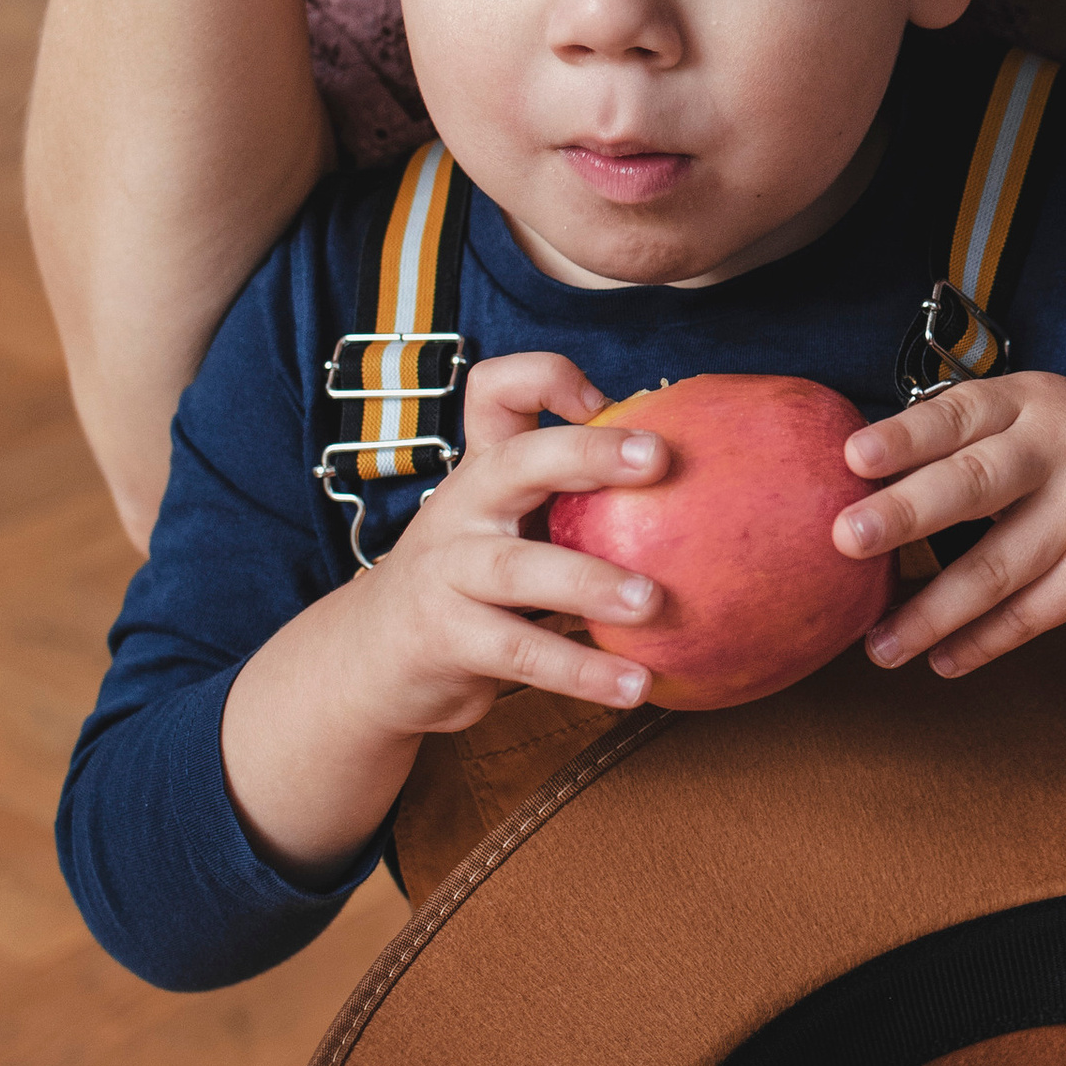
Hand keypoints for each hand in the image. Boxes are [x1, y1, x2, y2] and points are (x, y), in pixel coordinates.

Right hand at [218, 352, 673, 876]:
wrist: (373, 656)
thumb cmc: (472, 576)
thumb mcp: (506, 519)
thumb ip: (569, 491)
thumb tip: (691, 471)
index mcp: (485, 468)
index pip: (494, 391)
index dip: (547, 379)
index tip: (608, 400)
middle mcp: (462, 505)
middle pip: (516, 460)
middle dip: (587, 454)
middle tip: (659, 460)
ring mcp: (448, 571)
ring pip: (517, 568)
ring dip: (590, 582)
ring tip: (652, 603)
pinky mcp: (448, 637)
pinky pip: (520, 652)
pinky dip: (580, 671)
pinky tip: (634, 685)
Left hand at [833, 377, 1065, 678]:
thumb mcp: (1035, 418)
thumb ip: (965, 439)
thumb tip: (856, 479)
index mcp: (1032, 404)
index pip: (960, 415)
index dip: (906, 437)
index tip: (852, 458)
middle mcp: (1061, 451)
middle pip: (974, 485)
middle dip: (905, 514)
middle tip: (845, 539)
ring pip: (995, 570)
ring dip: (930, 614)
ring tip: (878, 646)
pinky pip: (1029, 615)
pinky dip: (981, 642)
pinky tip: (942, 660)